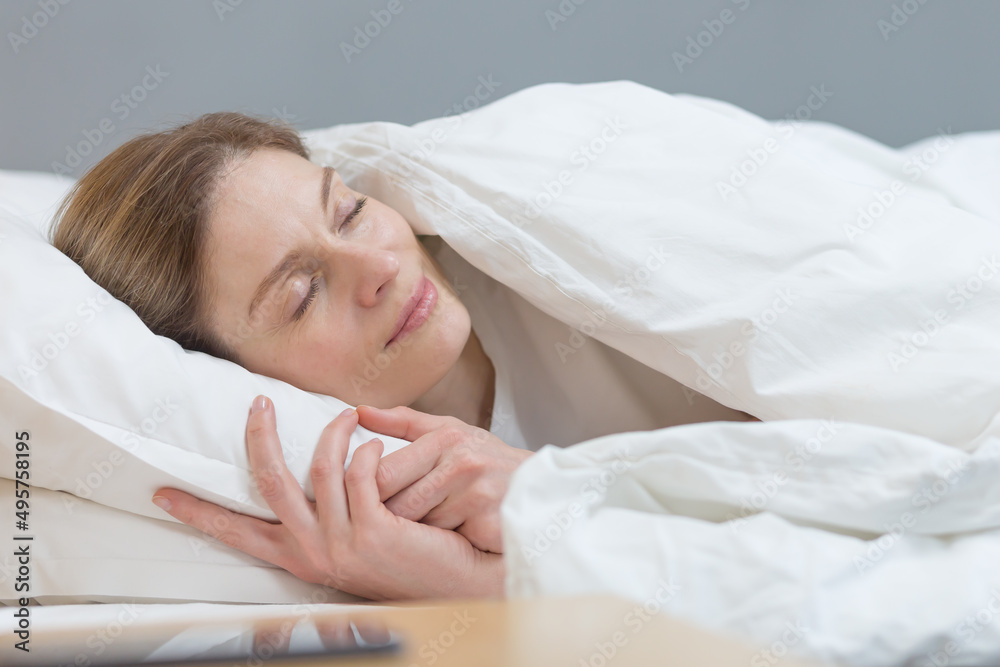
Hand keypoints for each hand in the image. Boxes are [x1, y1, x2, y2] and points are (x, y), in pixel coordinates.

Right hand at [151, 396, 503, 600]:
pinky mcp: (376, 530)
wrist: (456, 578)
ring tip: (346, 415)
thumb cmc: (406, 550)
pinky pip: (360, 471)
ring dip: (332, 432)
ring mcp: (343, 543)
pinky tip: (379, 443)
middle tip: (259, 404)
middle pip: (268, 485)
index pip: (237, 533)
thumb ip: (327, 508)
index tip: (165, 494)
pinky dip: (367, 449)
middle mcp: (313, 553)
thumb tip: (307, 468)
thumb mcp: (354, 532)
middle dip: (259, 439)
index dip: (199, 512)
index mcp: (300, 555)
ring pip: (320, 469)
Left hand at [357, 404, 532, 552]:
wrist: (542, 491)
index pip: (386, 470)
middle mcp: (462, 463)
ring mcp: (477, 494)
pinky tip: (448, 539)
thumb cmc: (488, 462)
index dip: (369, 492)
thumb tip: (359, 411)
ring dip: (417, 532)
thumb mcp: (451, 433)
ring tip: (423, 529)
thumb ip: (404, 423)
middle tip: (384, 524)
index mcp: (447, 438)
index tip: (364, 502)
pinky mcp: (489, 523)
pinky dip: (443, 543)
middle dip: (387, 516)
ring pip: (420, 525)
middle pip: (398, 501)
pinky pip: (446, 541)